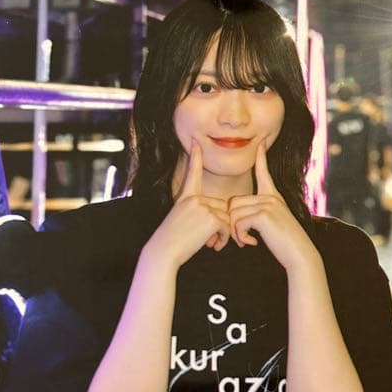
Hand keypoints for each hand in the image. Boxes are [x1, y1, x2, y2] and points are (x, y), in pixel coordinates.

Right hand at [145, 141, 230, 268]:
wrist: (164, 251)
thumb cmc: (171, 240)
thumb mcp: (181, 219)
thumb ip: (197, 213)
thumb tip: (218, 218)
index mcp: (185, 197)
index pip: (193, 173)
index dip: (195, 157)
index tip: (196, 141)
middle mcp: (194, 198)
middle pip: (221, 206)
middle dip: (220, 224)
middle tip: (209, 240)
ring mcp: (202, 206)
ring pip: (226, 217)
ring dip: (223, 233)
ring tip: (211, 244)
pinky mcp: (210, 217)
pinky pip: (227, 226)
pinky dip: (224, 239)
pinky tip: (214, 246)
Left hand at [228, 141, 317, 271]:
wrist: (299, 254)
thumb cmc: (285, 243)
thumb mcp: (274, 223)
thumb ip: (260, 213)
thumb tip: (239, 211)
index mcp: (274, 197)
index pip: (264, 173)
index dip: (261, 158)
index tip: (260, 143)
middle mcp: (271, 197)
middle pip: (235, 202)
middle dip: (233, 222)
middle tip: (241, 238)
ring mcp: (268, 204)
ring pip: (234, 213)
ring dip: (235, 231)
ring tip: (246, 241)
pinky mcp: (264, 214)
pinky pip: (238, 222)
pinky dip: (240, 236)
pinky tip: (251, 243)